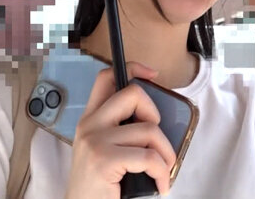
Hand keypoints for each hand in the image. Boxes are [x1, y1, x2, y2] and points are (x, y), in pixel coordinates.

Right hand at [64, 62, 176, 198]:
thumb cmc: (100, 185)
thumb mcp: (104, 150)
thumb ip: (120, 130)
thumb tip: (154, 119)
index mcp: (90, 119)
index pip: (106, 77)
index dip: (132, 69)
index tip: (152, 75)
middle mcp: (89, 125)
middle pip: (133, 94)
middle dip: (155, 115)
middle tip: (156, 141)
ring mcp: (95, 141)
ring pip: (149, 130)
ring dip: (165, 154)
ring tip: (162, 170)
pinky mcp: (104, 160)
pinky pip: (150, 157)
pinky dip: (163, 172)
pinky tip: (161, 184)